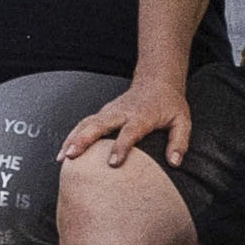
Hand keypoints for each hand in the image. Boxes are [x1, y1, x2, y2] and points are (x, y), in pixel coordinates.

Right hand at [62, 80, 191, 167]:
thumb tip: (175, 162)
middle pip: (99, 125)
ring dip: (73, 138)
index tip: (113, 163)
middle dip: (84, 140)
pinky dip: (72, 136)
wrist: (156, 81)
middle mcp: (122, 112)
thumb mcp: (182, 121)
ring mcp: (109, 111)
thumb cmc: (169, 104)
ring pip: (87, 123)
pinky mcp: (102, 113)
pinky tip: (64, 150)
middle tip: (72, 155)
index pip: (129, 131)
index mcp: (142, 116)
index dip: (121, 146)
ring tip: (62, 157)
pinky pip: (84, 123)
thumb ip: (179, 142)